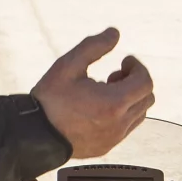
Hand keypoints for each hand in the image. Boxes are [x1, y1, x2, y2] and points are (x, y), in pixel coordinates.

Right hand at [31, 29, 154, 158]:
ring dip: (129, 99)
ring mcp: (114, 138)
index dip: (138, 67)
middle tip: (114, 76)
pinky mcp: (107, 147)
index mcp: (114, 102)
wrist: (35, 136)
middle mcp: (119, 123)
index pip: (145, 82)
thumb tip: (115, 33)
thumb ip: (94, 46)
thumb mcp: (68, 65)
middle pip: (147, 98)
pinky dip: (122, 114)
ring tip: (105, 92)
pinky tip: (99, 108)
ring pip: (139, 114)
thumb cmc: (50, 99)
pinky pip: (126, 128)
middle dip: (136, 82)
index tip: (124, 61)